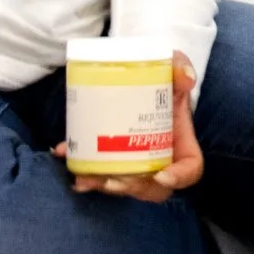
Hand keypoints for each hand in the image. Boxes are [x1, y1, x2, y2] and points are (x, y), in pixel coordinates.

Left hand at [55, 50, 203, 200]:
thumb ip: (180, 66)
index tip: (161, 174)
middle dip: (131, 187)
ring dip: (102, 184)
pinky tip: (64, 154)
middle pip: (153, 187)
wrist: (136, 72)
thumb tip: (186, 78)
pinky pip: (99, 171)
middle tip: (112, 180)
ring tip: (84, 179)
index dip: (179, 177)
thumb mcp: (172, 66)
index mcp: (181, 141)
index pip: (190, 168)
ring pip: (123, 185)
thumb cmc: (159, 75)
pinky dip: (82, 167)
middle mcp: (161, 158)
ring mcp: (136, 162)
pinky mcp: (113, 158)